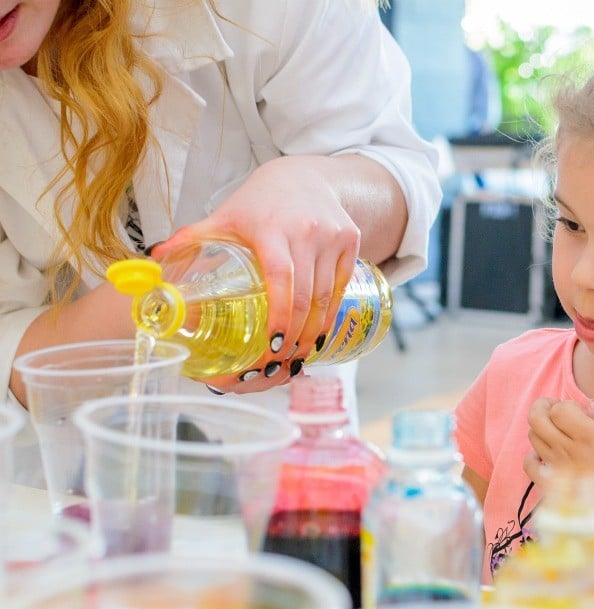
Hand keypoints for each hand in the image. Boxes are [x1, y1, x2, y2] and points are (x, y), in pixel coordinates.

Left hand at [150, 156, 359, 392]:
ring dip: (315, 330)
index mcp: (271, 228)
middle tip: (282, 360)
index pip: (280, 278)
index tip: (273, 344)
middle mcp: (306, 230)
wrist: (302, 177)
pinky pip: (342, 285)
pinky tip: (319, 331)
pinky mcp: (351, 239)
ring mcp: (333, 235)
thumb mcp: (224, 216)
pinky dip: (332, 312)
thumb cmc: (258, 203)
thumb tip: (154, 259)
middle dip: (297, 335)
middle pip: (307, 295)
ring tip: (299, 353)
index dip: (280, 314)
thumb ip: (191, 238)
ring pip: (327, 295)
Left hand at [523, 398, 593, 497]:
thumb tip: (589, 403)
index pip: (559, 408)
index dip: (564, 404)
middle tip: (552, 408)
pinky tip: (544, 455)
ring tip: (553, 432)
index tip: (574, 410)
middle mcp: (566, 448)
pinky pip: (528, 463)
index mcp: (587, 436)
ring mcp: (553, 465)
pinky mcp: (547, 482)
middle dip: (541, 407)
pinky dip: (532, 456)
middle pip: (536, 418)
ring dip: (540, 429)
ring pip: (532, 436)